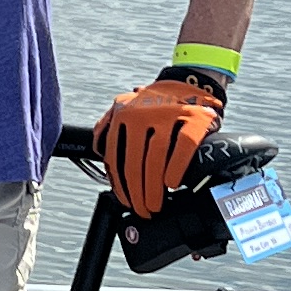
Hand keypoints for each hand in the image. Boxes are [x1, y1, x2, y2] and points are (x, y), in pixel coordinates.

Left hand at [94, 70, 228, 217]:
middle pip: (134, 163)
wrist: (190, 80)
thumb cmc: (156, 102)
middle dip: (137, 194)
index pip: (116, 157)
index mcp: (123, 115)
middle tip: (143, 210)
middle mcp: (142, 113)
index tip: (126, 201)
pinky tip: (172, 184)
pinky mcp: (194, 118)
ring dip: (154, 188)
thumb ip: (108, 125)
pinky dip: (176, 169)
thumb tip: (97, 149)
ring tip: (155, 204)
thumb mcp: (126, 106)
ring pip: (155, 159)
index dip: (120, 185)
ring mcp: (168, 115)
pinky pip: (183, 148)